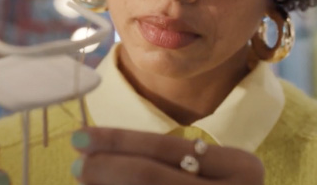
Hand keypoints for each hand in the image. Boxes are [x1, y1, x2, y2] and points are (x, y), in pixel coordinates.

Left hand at [70, 127, 263, 184]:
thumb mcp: (209, 173)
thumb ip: (163, 163)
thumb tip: (96, 154)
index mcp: (241, 167)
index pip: (166, 147)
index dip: (118, 140)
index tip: (81, 137)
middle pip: (150, 176)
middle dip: (106, 167)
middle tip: (76, 163)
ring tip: (83, 182)